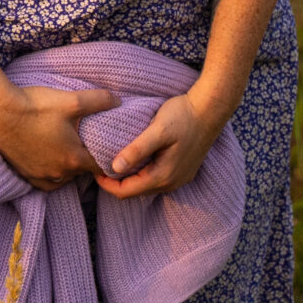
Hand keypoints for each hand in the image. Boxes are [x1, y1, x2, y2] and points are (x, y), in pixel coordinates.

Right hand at [0, 85, 120, 191]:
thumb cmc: (34, 106)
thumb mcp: (71, 100)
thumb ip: (99, 101)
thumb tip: (119, 101)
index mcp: (73, 158)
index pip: (101, 166)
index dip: (108, 157)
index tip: (109, 148)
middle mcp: (59, 174)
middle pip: (81, 171)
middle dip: (85, 158)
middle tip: (86, 141)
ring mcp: (39, 176)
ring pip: (63, 176)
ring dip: (67, 165)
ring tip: (66, 146)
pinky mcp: (24, 175)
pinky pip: (44, 180)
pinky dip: (49, 170)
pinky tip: (47, 154)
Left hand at [94, 92, 229, 198]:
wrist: (210, 110)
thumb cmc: (182, 116)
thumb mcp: (157, 130)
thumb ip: (137, 149)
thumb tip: (115, 167)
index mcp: (162, 176)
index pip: (125, 192)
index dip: (106, 184)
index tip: (93, 167)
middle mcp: (170, 183)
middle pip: (134, 191)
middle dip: (114, 181)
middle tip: (99, 162)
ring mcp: (177, 178)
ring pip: (144, 185)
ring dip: (127, 176)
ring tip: (112, 158)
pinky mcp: (181, 170)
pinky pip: (154, 178)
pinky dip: (140, 172)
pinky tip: (133, 156)